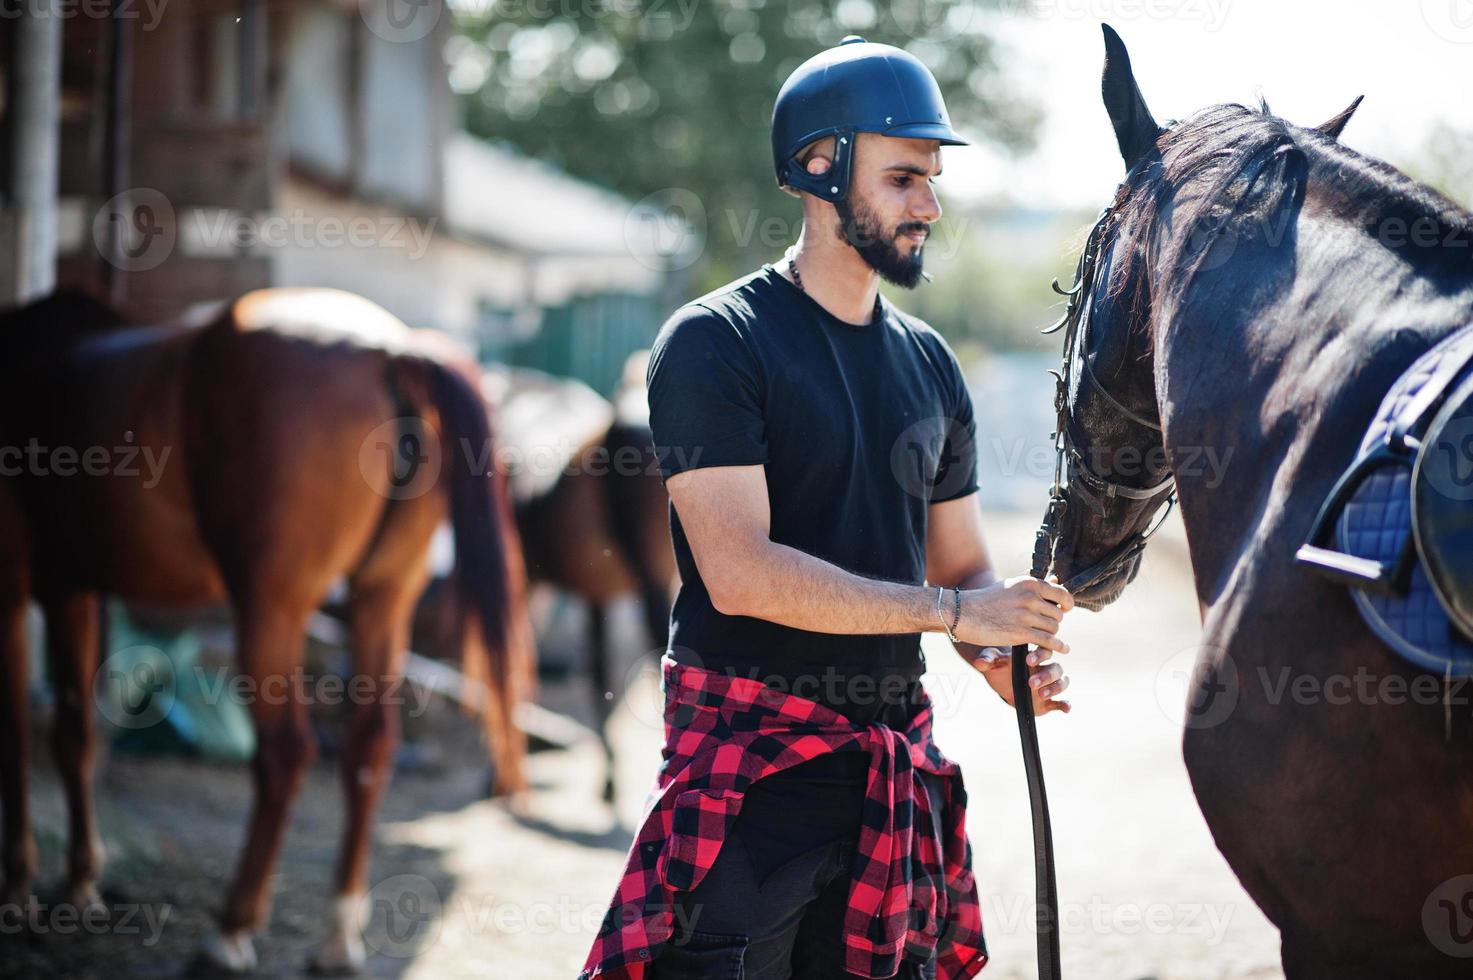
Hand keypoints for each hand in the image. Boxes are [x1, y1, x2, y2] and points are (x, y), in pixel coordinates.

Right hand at [955, 576, 1073, 653]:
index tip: (1065, 610)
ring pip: (1053, 628)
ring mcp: (1026, 615)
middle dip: (1053, 622)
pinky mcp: (1021, 633)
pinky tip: (1062, 649)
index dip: (1067, 604)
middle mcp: (1030, 597)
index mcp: (1030, 583)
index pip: (1062, 594)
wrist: (962, 613)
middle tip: (1044, 626)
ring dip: (1050, 635)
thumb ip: (1034, 587)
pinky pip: (1048, 641)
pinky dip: (1057, 646)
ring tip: (1042, 637)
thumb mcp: (1011, 586)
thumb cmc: (986, 600)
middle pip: (1058, 614)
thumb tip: (1057, 581)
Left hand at [970, 646, 1070, 715]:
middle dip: (1045, 676)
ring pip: (1061, 682)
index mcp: (1033, 656)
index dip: (1040, 655)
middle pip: (1055, 668)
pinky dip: (1065, 705)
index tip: (1029, 660)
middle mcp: (1045, 668)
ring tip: (1041, 694)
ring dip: (1055, 688)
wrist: (1002, 681)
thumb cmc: (999, 667)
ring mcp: (1049, 684)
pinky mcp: (1049, 701)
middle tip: (1030, 683)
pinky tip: (1066, 708)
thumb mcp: (992, 663)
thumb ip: (987, 661)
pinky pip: (1061, 702)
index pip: (1044, 651)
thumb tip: (980, 663)